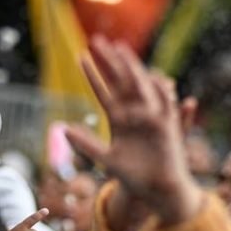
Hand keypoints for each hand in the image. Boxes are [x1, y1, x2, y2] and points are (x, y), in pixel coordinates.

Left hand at [65, 37, 202, 226]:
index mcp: (118, 119)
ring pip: (139, 85)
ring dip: (130, 66)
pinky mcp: (167, 124)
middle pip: (119, 81)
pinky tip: (152, 73)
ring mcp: (150, 116)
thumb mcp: (106, 159)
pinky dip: (160, 88)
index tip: (80, 56)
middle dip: (109, 61)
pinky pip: (164, 101)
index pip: (103, 91)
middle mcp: (134, 113)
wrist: (155, 190)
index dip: (92, 74)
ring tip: (119, 47)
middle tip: (96, 40)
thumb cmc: (132, 176)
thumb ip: (86, 144)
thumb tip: (63, 128)